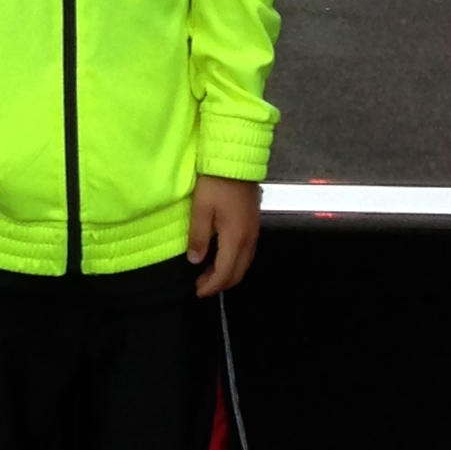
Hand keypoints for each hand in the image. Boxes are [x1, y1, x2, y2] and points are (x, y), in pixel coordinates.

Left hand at [187, 176, 260, 296]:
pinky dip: (235, 261)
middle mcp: (249, 239)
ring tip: (208, 272)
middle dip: (220, 283)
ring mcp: (254, 231)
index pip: (225, 273)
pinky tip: (222, 255)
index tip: (196, 291)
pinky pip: (247, 252)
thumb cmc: (216, 183)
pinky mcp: (254, 222)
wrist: (237, 158)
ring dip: (228, 273)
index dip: (211, 286)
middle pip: (238, 272)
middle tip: (201, 284)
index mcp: (235, 239)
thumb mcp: (200, 209)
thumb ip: (198, 237)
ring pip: (244, 263)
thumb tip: (195, 261)